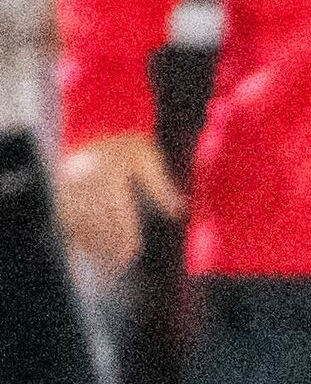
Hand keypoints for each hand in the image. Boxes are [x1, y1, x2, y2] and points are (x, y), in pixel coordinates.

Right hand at [56, 132, 182, 273]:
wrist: (96, 116)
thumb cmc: (127, 139)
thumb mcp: (149, 158)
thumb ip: (161, 187)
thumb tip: (178, 213)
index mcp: (110, 175)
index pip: (118, 215)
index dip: (124, 238)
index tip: (131, 255)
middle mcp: (86, 180)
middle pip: (96, 223)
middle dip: (107, 247)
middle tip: (117, 267)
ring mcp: (69, 183)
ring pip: (77, 221)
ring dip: (88, 244)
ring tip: (100, 263)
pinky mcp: (60, 184)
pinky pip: (62, 213)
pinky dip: (70, 231)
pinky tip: (78, 246)